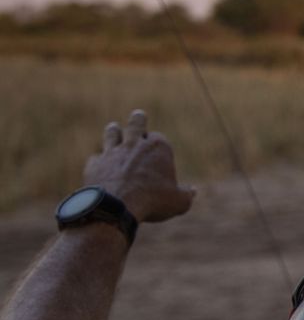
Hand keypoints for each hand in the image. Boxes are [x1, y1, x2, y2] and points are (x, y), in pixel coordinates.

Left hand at [83, 109, 196, 223]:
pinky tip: (100, 164)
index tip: (158, 149)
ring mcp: (112, 152)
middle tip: (138, 115)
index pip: (159, 137)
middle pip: (136, 123)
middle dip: (138, 119)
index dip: (158, 143)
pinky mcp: (95, 164)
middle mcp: (135, 144)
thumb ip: (186, 195)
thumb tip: (192, 192)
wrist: (116, 205)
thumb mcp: (178, 202)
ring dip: (114, 131)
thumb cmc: (152, 201)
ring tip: (114, 128)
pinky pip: (96, 158)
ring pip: (112, 133)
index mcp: (158, 147)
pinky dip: (99, 161)